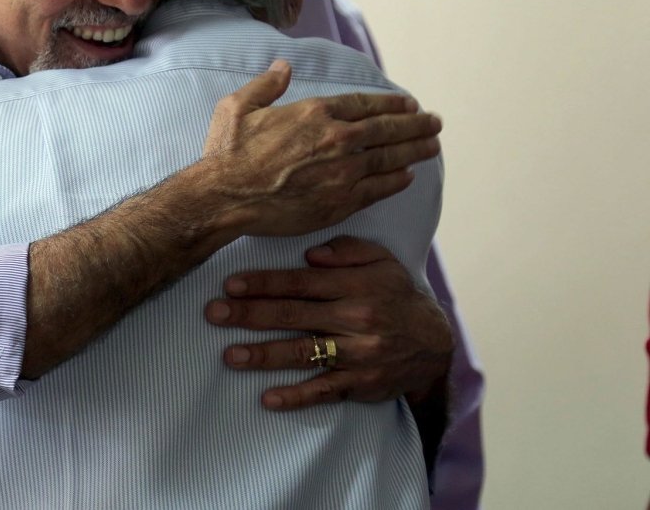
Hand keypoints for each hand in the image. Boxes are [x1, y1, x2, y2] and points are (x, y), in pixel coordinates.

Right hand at [197, 60, 441, 238]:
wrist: (225, 197)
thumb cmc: (228, 153)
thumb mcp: (239, 106)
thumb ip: (266, 84)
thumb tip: (284, 66)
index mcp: (314, 112)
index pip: (365, 104)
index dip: (391, 104)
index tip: (409, 105)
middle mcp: (336, 138)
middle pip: (387, 129)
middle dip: (415, 125)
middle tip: (434, 123)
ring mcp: (343, 171)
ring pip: (390, 157)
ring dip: (415, 150)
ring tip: (432, 146)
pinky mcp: (341, 200)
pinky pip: (380, 188)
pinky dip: (397, 181)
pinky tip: (408, 176)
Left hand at [204, 236, 453, 410]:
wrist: (436, 344)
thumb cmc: (397, 295)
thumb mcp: (381, 260)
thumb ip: (347, 250)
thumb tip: (310, 253)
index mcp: (354, 287)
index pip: (300, 283)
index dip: (264, 283)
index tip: (230, 284)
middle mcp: (354, 319)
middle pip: (293, 316)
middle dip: (249, 314)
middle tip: (214, 313)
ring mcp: (357, 354)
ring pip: (302, 354)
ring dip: (263, 355)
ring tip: (229, 355)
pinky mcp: (360, 384)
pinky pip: (324, 391)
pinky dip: (296, 397)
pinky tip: (268, 399)